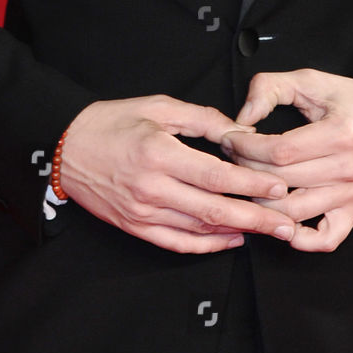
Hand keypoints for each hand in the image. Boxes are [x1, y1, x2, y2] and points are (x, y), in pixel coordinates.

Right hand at [57, 94, 297, 253]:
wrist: (65, 146)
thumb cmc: (112, 120)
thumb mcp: (158, 107)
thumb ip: (202, 119)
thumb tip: (241, 131)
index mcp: (160, 153)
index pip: (216, 176)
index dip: (251, 184)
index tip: (279, 187)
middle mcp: (152, 188)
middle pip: (214, 211)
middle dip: (256, 219)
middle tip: (287, 223)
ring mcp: (142, 213)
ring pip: (199, 231)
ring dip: (237, 233)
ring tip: (268, 231)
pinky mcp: (135, 227)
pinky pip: (177, 243)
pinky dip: (207, 246)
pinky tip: (231, 240)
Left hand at [220, 69, 352, 252]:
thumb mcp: (313, 81)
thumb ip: (272, 87)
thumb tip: (244, 115)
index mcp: (338, 133)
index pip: (278, 151)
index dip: (246, 147)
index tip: (231, 139)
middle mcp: (346, 168)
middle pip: (281, 182)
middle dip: (245, 170)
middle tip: (234, 157)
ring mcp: (351, 194)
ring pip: (294, 213)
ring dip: (261, 203)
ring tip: (248, 185)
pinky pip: (325, 239)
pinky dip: (300, 239)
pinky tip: (281, 222)